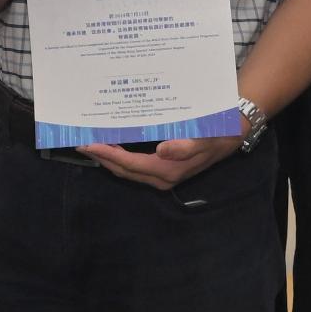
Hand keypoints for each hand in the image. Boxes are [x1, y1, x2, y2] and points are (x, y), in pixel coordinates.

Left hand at [83, 129, 241, 188]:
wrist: (231, 135)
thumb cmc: (216, 134)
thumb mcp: (205, 139)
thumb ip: (185, 146)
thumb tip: (162, 150)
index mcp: (167, 171)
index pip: (128, 165)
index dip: (107, 155)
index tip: (88, 143)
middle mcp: (160, 177)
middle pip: (122, 169)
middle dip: (100, 157)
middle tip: (79, 140)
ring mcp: (160, 174)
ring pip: (126, 169)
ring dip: (107, 157)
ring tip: (90, 140)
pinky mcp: (162, 168)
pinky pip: (134, 165)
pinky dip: (119, 155)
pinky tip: (112, 141)